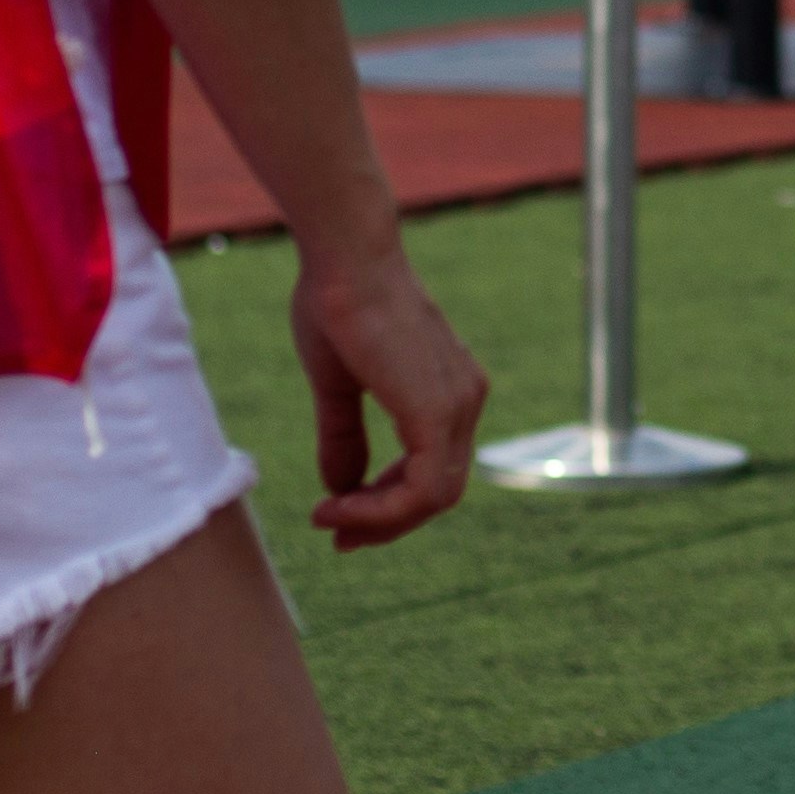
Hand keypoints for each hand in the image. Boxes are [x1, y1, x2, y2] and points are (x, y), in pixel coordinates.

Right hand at [293, 248, 488, 548]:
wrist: (346, 258)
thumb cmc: (338, 304)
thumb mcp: (339, 385)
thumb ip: (346, 437)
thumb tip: (339, 489)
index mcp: (450, 390)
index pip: (433, 470)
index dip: (388, 504)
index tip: (338, 515)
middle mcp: (465, 399)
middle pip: (438, 492)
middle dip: (386, 522)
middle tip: (337, 535)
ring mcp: (459, 405)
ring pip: (433, 498)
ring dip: (379, 521)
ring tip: (329, 520)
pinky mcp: (438, 412)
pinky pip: (423, 488)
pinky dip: (382, 509)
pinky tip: (339, 506)